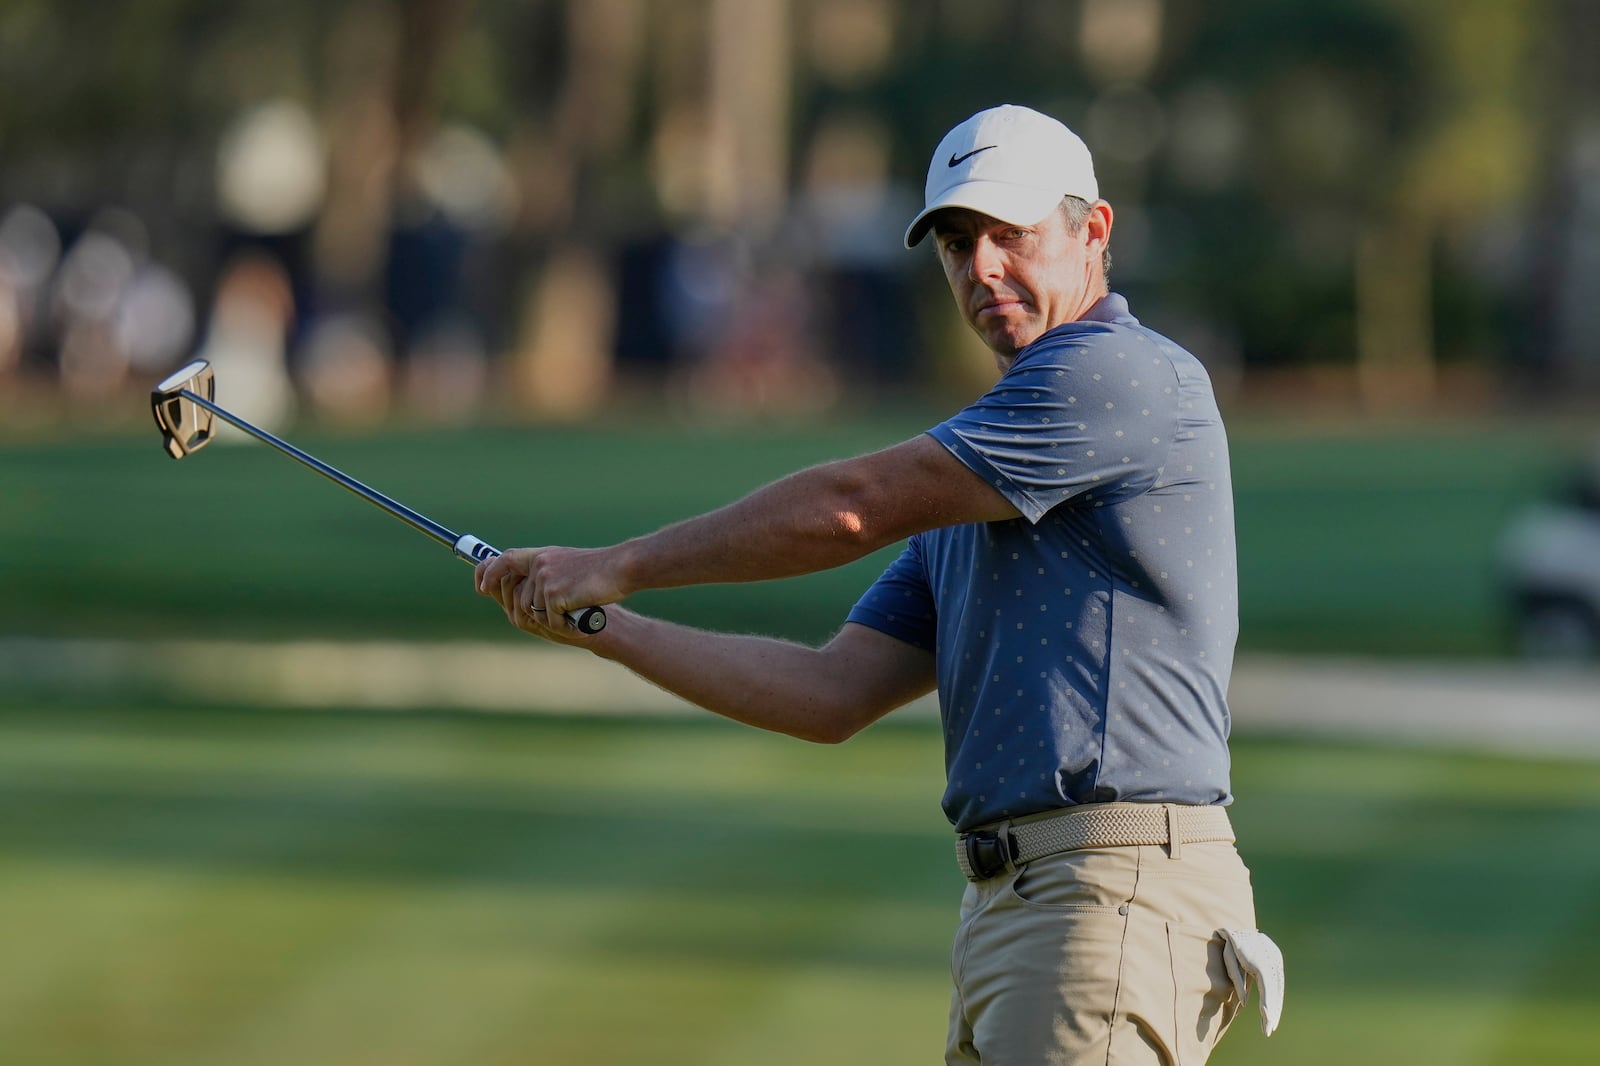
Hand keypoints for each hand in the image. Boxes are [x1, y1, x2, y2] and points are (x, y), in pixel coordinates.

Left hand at [475, 546, 625, 635]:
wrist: (620, 569)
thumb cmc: (600, 571)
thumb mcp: (567, 565)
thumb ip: (546, 572)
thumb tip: (526, 588)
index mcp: (542, 555)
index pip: (505, 560)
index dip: (489, 573)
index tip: (481, 586)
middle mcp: (539, 564)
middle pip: (518, 598)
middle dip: (532, 614)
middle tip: (556, 620)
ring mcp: (545, 579)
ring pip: (533, 612)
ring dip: (553, 622)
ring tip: (574, 617)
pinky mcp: (554, 594)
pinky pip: (550, 620)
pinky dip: (564, 626)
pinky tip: (579, 621)